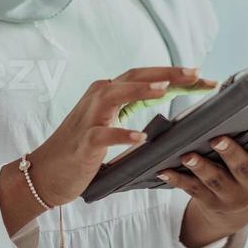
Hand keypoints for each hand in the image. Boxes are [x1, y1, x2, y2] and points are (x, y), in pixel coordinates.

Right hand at [0, 67, 216, 235]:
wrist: (45, 173)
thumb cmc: (80, 149)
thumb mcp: (109, 123)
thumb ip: (131, 109)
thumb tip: (167, 101)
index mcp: (107, 93)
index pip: (145, 76)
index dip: (174, 75)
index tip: (202, 77)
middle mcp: (98, 98)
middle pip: (135, 77)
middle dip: (167, 74)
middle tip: (196, 74)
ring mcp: (89, 118)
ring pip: (117, 96)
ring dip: (141, 90)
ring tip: (166, 90)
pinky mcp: (84, 142)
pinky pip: (104, 135)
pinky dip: (122, 134)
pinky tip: (140, 137)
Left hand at [163, 117, 247, 247]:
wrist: (237, 212)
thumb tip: (235, 99)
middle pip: (243, 168)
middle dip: (230, 153)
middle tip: (217, 138)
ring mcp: (234, 198)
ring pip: (215, 180)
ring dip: (201, 167)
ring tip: (187, 155)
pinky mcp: (211, 203)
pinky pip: (192, 189)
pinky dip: (177, 179)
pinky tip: (164, 170)